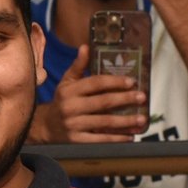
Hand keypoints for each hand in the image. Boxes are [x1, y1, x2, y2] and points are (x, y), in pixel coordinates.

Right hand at [29, 44, 148, 143]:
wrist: (45, 126)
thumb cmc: (62, 101)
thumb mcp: (66, 82)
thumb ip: (78, 66)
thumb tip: (85, 47)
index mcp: (69, 90)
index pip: (95, 83)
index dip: (115, 81)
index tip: (132, 81)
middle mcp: (71, 107)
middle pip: (103, 102)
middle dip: (125, 99)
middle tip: (142, 97)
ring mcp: (74, 125)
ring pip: (104, 122)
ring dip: (125, 121)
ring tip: (142, 119)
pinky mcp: (76, 141)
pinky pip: (100, 140)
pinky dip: (116, 138)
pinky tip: (129, 136)